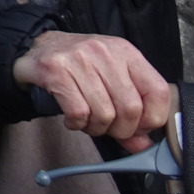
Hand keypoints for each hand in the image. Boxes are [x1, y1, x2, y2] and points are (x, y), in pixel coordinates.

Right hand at [13, 30, 172, 151]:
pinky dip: (77, 124)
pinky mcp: (55, 69)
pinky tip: (72, 119)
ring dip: (97, 128)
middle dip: (121, 129)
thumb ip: (132, 112)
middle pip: (131, 108)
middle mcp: (104, 51)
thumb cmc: (78, 66)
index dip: (152, 119)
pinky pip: (79, 112)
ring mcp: (79, 58)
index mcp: (125, 52)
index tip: (138, 127)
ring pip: (104, 114)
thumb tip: (142, 146)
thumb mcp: (111, 80)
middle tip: (108, 128)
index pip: (158, 91)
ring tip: (88, 122)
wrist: (34, 47)